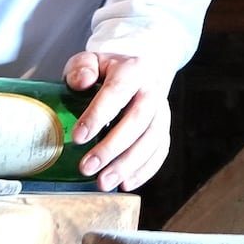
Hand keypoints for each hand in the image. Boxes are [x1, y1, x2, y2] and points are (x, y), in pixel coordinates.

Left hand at [64, 52, 172, 189]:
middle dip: (111, 148)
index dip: (98, 115)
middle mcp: (152, 90)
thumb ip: (82, 68)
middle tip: (87, 168)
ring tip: (103, 182)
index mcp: (132, 69)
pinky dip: (145, 170)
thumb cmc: (108, 70)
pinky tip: (125, 183)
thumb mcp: (91, 60)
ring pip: (152, 140)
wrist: (142, 70)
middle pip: (137, 121)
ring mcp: (162, 111)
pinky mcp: (165, 128)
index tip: (78, 138)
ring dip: (128, 164)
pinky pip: (161, 151)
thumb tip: (82, 82)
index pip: (117, 92)